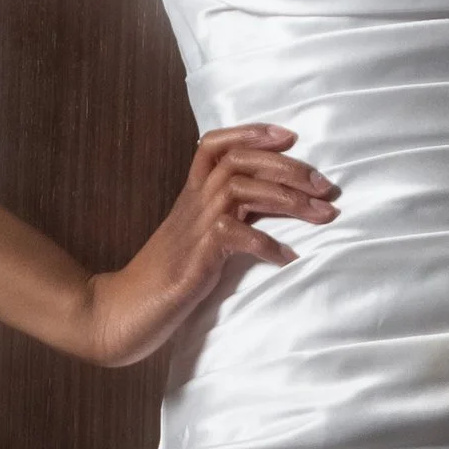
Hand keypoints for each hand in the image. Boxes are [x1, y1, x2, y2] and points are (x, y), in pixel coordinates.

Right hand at [81, 124, 337, 366]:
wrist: (120, 315)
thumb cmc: (164, 283)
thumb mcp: (198, 243)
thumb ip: (225, 220)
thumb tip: (270, 210)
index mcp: (191, 199)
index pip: (214, 146)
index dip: (250, 133)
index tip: (289, 136)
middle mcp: (191, 207)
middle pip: (237, 162)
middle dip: (288, 167)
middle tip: (327, 185)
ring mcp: (191, 232)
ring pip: (238, 189)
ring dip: (287, 198)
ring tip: (323, 215)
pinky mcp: (193, 261)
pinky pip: (234, 236)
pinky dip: (266, 244)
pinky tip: (288, 258)